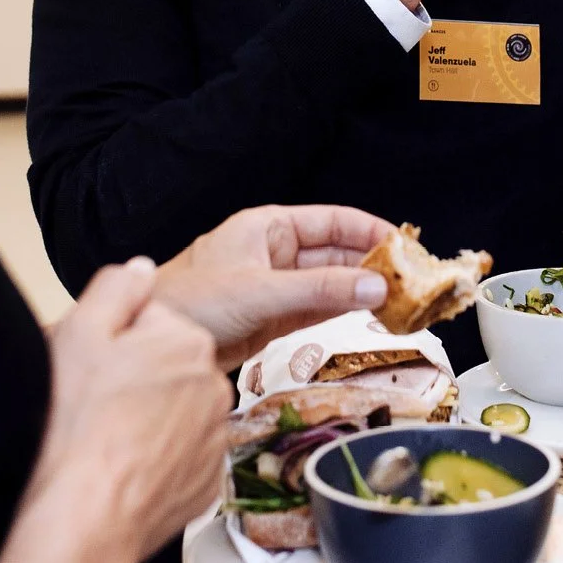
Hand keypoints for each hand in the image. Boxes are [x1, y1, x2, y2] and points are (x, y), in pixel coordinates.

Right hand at [27, 259, 231, 562]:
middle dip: (137, 379)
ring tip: (107, 439)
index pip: (150, 323)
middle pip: (167, 366)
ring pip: (176, 412)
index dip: (113, 343)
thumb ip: (116, 287)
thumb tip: (141, 269)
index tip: (94, 367)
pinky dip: (156, 461)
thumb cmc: (77, 426)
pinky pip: (181, 457)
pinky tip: (123, 468)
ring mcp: (214, 438)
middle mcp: (214, 385)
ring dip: (149, 419)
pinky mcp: (207, 483)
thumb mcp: (80, 331)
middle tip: (96, 404)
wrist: (83, 517)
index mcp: (188, 341)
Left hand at [151, 205, 394, 367]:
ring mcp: (276, 286)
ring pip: (330, 284)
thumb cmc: (191, 302)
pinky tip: (373, 319)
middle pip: (335, 253)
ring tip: (403, 304)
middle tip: (413, 283)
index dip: (370, 231)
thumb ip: (321, 291)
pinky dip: (345, 313)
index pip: (332, 221)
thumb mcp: (262, 293)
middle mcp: (275, 252)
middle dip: (373, 266)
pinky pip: (319, 309)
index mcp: (268, 228)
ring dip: (363, 293)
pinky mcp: (274, 318)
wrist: (150, 341)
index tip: (405, 246)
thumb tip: (378, 287)